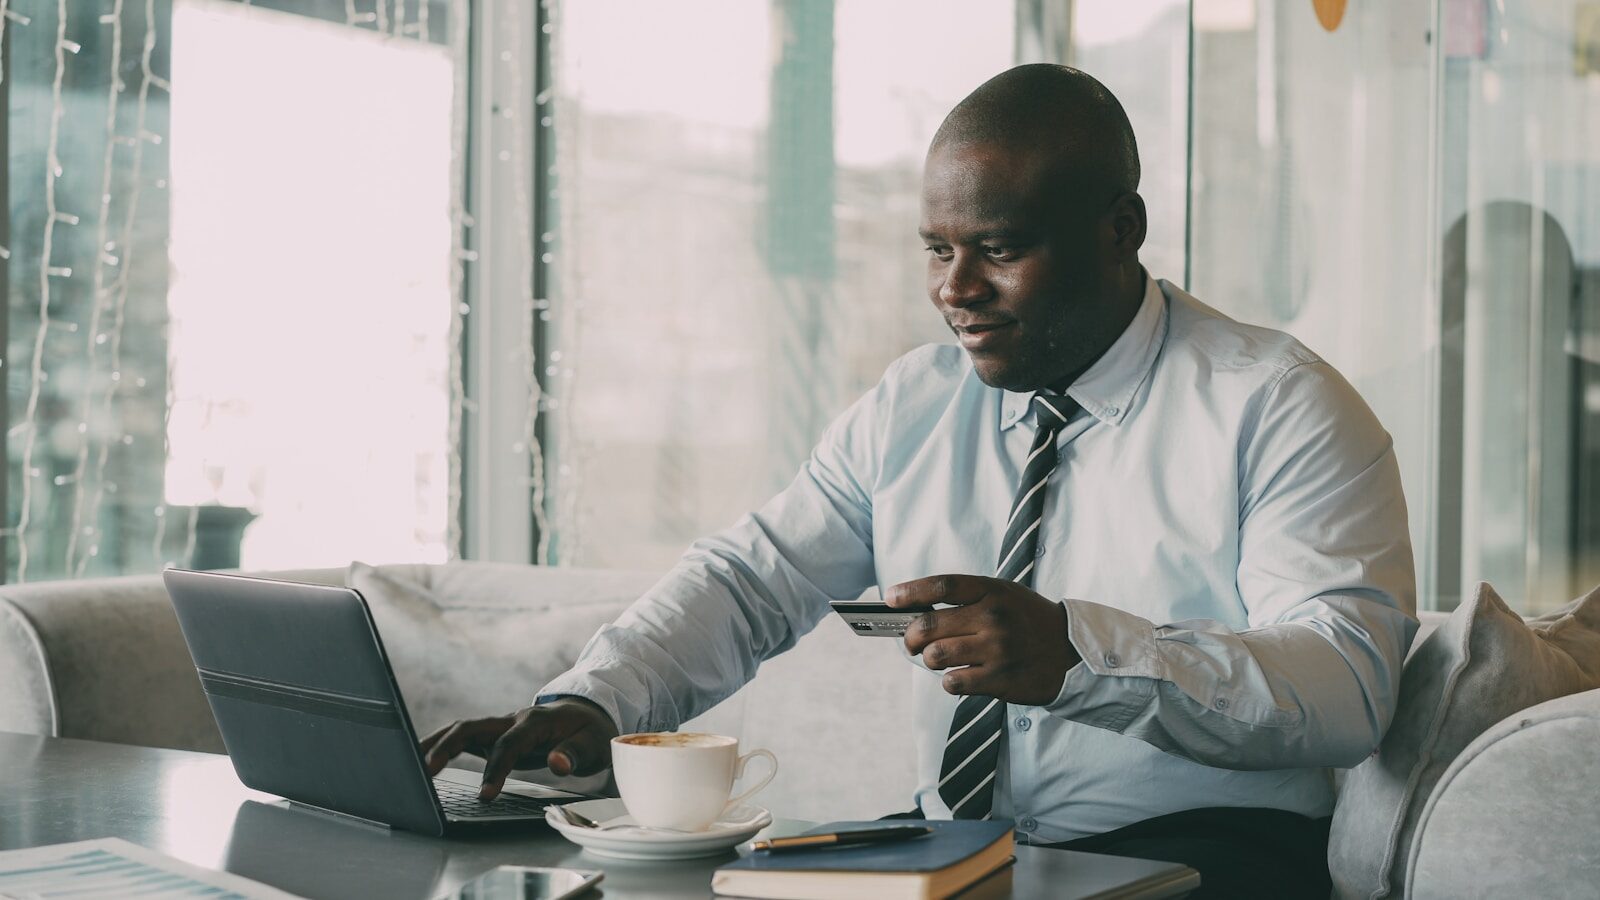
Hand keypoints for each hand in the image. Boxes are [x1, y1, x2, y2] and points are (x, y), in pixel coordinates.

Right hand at [418, 697, 618, 798]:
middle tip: (426, 773)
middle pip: (472, 727)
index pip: (510, 743)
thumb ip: (575, 753)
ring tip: (408, 765)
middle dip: (447, 747)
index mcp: (536, 720)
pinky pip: (462, 739)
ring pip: (460, 729)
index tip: (486, 795)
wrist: (586, 715)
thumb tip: (558, 763)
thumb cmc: (589, 732)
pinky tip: (420, 763)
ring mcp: (499, 726)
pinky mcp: (492, 736)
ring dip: (434, 744)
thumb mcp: (593, 744)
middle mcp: (512, 719)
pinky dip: (440, 747)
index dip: (497, 767)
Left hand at [886, 574, 1080, 706]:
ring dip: (930, 659)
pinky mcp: (1000, 679)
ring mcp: (997, 650)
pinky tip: (961, 675)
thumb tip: (917, 610)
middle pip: (929, 625)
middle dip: (911, 636)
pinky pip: (954, 682)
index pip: (942, 586)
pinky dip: (950, 681)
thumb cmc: (1028, 620)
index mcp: (992, 591)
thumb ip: (967, 599)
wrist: (1071, 651)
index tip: (891, 599)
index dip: (911, 591)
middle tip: (912, 641)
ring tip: (939, 658)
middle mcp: (993, 618)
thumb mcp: (1004, 595)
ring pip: (936, 656)